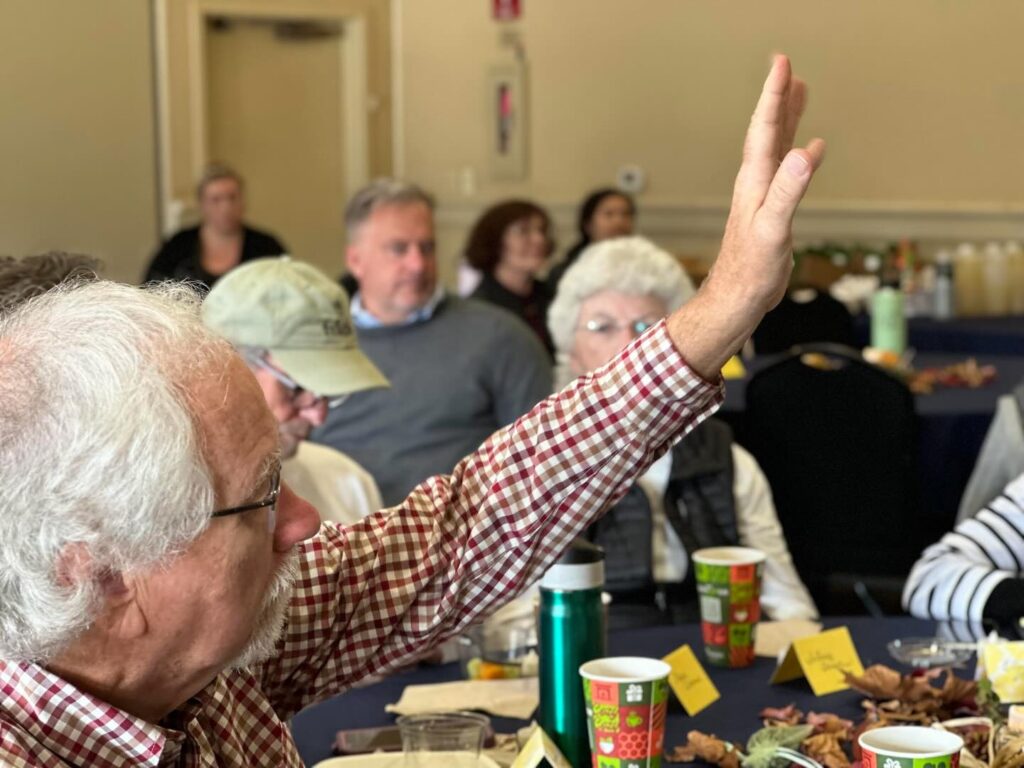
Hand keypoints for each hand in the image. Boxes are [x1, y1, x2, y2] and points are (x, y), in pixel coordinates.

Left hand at [669, 55, 824, 378]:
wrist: (735, 299)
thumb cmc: (750, 270)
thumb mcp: (772, 229)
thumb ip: (788, 191)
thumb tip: (806, 153)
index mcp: (755, 181)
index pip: (765, 129)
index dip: (774, 95)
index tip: (782, 63)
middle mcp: (756, 183)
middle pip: (768, 131)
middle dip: (779, 98)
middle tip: (787, 66)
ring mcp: (762, 196)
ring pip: (776, 147)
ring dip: (787, 119)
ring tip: (799, 92)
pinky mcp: (769, 211)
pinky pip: (785, 171)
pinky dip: (799, 154)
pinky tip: (812, 150)